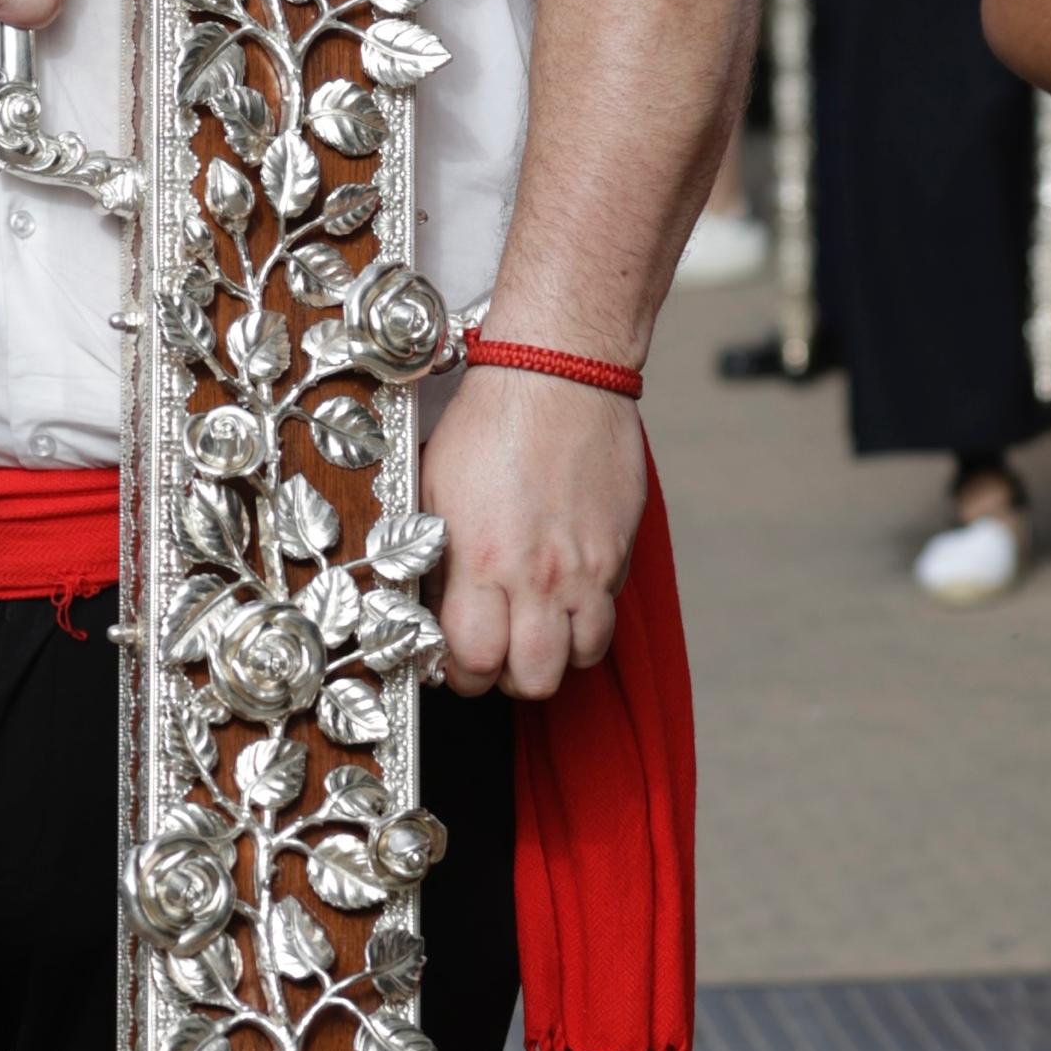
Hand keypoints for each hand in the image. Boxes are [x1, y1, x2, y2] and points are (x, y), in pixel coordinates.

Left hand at [422, 366, 647, 702]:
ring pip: (581, 658)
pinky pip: (607, 611)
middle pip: (533, 678)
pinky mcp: (618, 551)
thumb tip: (432, 607)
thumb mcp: (434, 488)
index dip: (461, 673)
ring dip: (556, 654)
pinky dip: (587, 618)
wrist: (559, 373)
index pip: (474, 661)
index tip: (456, 659)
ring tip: (536, 629)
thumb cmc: (491, 421)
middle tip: (496, 651)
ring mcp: (585, 566)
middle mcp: (538, 574)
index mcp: (482, 560)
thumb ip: (436, 558)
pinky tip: (565, 593)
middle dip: (509, 678)